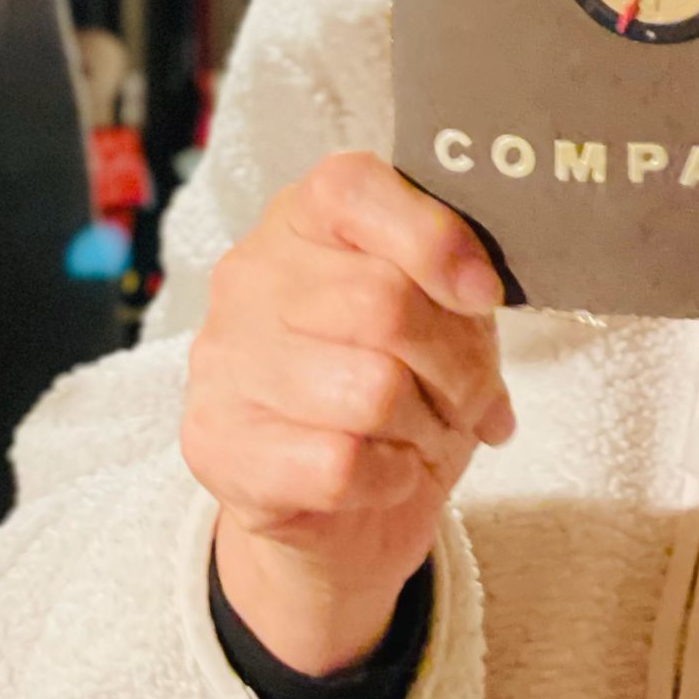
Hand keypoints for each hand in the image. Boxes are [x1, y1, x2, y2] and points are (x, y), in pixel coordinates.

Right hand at [183, 150, 510, 675]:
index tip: (482, 294)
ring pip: (370, 389)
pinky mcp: (216, 442)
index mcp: (301, 219)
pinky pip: (338, 463)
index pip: (352, 188)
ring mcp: (223, 358)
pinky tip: (383, 472)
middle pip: (383, 301)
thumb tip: (479, 293)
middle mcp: (250, 275)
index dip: (433, 238)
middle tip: (471, 398)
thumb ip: (458, 291)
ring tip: (421, 435)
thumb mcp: (435, 320)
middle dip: (457, 366)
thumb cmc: (387, 388)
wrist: (331, 510)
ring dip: (424, 428)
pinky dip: (389, 478)